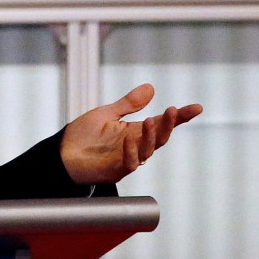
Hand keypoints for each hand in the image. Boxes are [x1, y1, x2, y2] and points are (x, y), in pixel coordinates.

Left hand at [61, 83, 201, 184]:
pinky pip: (128, 163)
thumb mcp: (107, 114)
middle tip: (174, 110)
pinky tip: (129, 139)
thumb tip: (151, 87)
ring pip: (147, 150)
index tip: (197, 108)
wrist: (61, 154)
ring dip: (151, 136)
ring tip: (152, 119)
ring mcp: (126, 159)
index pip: (162, 123)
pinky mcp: (114, 171)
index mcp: (135, 132)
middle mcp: (135, 146)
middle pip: (159, 137)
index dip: (179, 117)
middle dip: (168, 124)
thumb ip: (129, 104)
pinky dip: (130, 151)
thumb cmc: (83, 136)